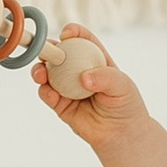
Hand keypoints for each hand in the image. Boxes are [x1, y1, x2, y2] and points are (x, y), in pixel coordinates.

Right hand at [33, 29, 145, 144]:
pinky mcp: (61, 105)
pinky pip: (48, 95)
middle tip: (45, 53)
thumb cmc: (126, 105)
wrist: (122, 134)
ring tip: (41, 74)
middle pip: (59, 54)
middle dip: (48, 49)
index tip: (66, 35)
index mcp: (95, 59)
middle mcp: (78, 71)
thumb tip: (83, 78)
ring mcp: (68, 87)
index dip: (73, 32)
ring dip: (40, 71)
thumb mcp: (122, 86)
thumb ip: (105, 78)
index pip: (82, 39)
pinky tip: (50, 93)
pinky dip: (45, 92)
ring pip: (48, 74)